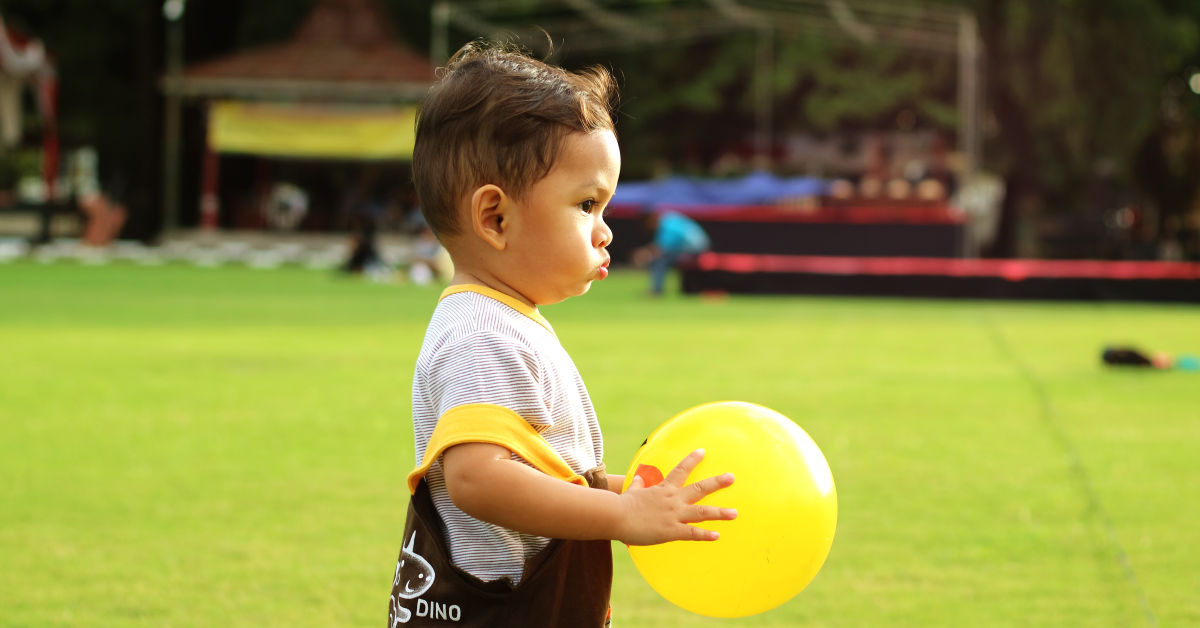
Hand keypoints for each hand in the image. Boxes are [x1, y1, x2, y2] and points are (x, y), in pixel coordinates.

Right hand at [615, 449, 736, 545]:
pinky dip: (705, 535)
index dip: (692, 460)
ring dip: (719, 513)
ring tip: (735, 513)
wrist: (616, 516)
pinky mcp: (671, 530)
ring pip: (701, 512)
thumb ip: (638, 485)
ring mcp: (673, 514)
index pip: (681, 470)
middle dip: (716, 483)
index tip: (703, 451)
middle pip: (699, 489)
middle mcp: (672, 499)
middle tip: (731, 477)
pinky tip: (717, 536)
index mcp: (663, 489)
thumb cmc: (622, 505)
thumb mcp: (632, 492)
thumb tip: (638, 478)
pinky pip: (692, 533)